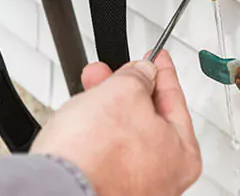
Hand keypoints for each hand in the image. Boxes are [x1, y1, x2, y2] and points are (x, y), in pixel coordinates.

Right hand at [32, 50, 201, 195]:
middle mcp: (164, 176)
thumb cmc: (96, 154)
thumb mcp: (124, 91)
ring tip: (89, 87)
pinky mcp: (107, 187)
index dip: (162, 71)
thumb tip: (142, 72)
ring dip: (107, 105)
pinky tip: (83, 117)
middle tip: (114, 70)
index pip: (175, 99)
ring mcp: (135, 185)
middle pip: (148, 117)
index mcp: (182, 154)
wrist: (57, 188)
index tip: (157, 58)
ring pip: (124, 132)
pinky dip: (97, 130)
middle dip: (127, 87)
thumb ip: (139, 75)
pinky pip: (107, 149)